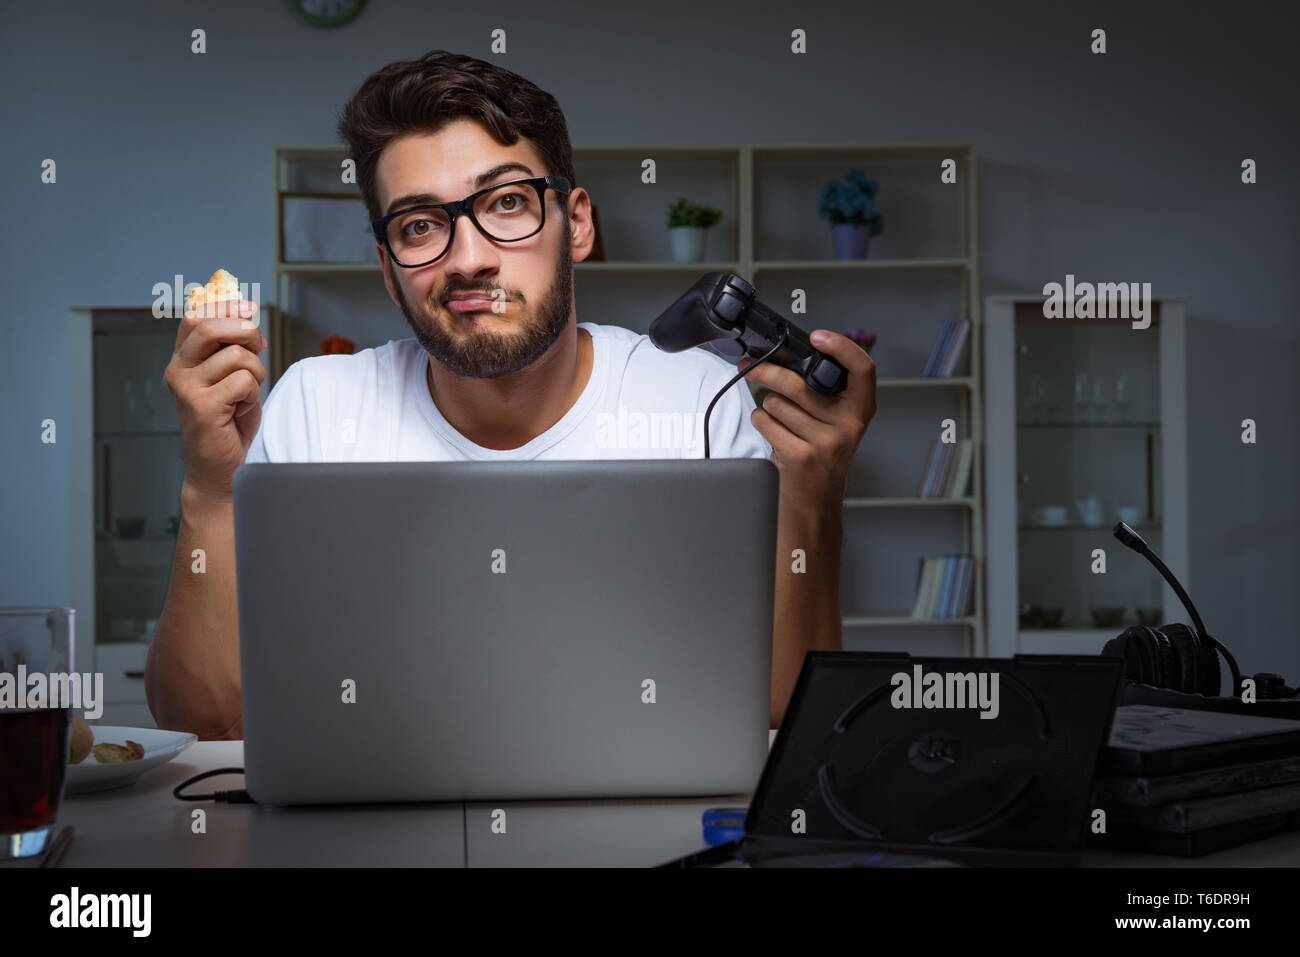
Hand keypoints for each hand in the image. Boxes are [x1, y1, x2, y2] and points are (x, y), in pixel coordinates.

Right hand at [164, 299, 267, 500]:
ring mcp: (186, 388)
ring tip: (246, 393)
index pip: (196, 316)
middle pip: (210, 327)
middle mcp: (177, 370)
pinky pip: (243, 381)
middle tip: (259, 346)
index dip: (226, 307)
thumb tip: (247, 316)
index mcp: (183, 360)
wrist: (218, 468)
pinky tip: (241, 409)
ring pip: (236, 356)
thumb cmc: (228, 423)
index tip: (250, 308)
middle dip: (245, 331)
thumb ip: (232, 349)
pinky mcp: (201, 406)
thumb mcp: (229, 377)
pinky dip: (253, 394)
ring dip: (256, 372)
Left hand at [738, 329, 875, 516]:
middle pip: (798, 383)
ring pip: (776, 403)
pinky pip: (765, 423)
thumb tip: (783, 357)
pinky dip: (761, 423)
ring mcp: (827, 442)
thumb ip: (822, 389)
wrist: (817, 497)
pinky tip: (774, 432)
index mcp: (861, 407)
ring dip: (767, 406)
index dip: (842, 347)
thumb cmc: (822, 450)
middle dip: (766, 372)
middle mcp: (849, 424)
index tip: (818, 336)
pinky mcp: (801, 456)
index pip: (863, 368)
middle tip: (750, 365)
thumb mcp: (836, 418)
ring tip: (780, 419)